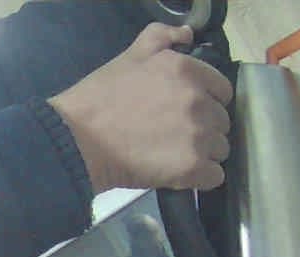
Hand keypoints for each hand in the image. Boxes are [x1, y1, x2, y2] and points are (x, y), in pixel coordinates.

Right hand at [49, 23, 232, 191]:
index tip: (183, 112)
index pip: (222, 91)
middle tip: (172, 136)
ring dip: (202, 154)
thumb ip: (162, 37)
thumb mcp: (130, 55)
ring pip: (220, 149)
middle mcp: (199, 102)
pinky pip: (214, 176)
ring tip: (172, 156)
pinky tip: (178, 175)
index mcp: (189, 72)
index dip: (205, 102)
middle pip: (222, 122)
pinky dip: (200, 178)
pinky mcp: (191, 168)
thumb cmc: (100, 98)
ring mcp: (198, 137)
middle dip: (203, 129)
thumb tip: (187, 36)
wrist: (77, 140)